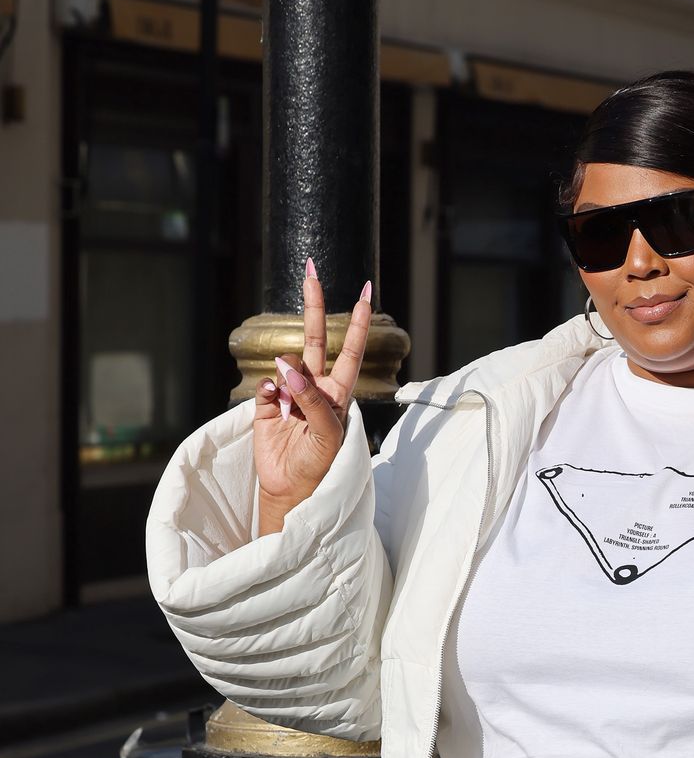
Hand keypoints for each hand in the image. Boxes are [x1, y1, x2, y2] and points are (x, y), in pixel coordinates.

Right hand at [253, 261, 372, 533]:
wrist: (293, 488)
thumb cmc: (321, 465)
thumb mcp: (329, 435)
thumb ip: (313, 400)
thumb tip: (286, 368)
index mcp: (338, 392)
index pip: (349, 349)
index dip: (357, 322)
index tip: (365, 291)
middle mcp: (314, 386)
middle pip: (313, 337)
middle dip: (313, 305)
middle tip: (311, 270)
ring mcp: (288, 391)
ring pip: (286, 362)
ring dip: (288, 379)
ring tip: (292, 413)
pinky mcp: (265, 402)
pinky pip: (266, 384)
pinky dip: (270, 394)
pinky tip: (276, 410)